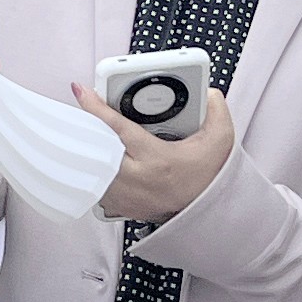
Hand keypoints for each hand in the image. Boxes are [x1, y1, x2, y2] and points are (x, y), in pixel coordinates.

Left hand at [96, 85, 236, 223]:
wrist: (206, 210)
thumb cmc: (209, 176)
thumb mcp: (220, 141)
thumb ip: (217, 112)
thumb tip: (208, 92)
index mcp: (157, 160)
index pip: (118, 129)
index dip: (97, 108)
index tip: (82, 90)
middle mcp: (136, 179)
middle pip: (96, 147)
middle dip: (87, 126)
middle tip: (84, 108)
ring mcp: (124, 195)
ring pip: (90, 167)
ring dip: (88, 147)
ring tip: (89, 128)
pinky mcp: (118, 205)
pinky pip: (94, 184)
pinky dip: (92, 167)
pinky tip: (97, 153)